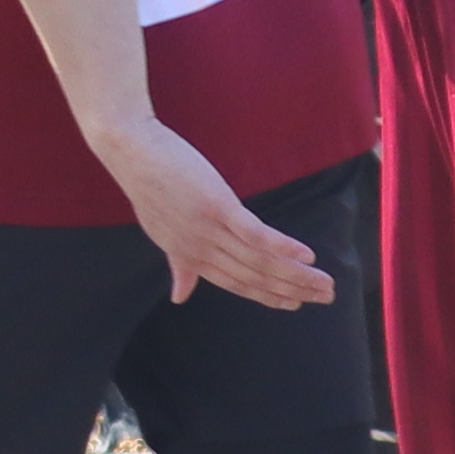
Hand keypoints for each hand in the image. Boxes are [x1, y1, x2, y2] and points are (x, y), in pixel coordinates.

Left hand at [92, 111, 335, 309]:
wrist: (128, 149)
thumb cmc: (148, 184)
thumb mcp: (161, 232)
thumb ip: (178, 264)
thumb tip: (179, 297)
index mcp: (189, 256)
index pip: (235, 284)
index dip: (266, 296)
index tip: (294, 304)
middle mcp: (199, 249)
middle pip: (253, 276)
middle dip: (292, 289)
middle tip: (325, 297)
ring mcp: (208, 229)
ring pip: (259, 260)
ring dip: (296, 274)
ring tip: (326, 282)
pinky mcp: (216, 206)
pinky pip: (254, 233)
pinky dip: (282, 246)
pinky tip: (308, 255)